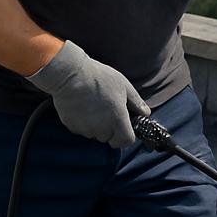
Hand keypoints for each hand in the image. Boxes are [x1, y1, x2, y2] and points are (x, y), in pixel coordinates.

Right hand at [26, 40, 149, 147]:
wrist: (71, 75)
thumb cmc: (99, 78)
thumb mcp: (123, 86)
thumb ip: (136, 102)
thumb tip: (145, 113)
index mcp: (117, 119)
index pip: (125, 141)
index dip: (125, 136)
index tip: (123, 127)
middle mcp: (102, 128)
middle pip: (108, 138)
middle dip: (109, 129)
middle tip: (106, 110)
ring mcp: (85, 129)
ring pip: (94, 134)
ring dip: (95, 126)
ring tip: (93, 106)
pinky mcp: (71, 126)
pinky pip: (80, 129)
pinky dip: (82, 122)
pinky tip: (82, 106)